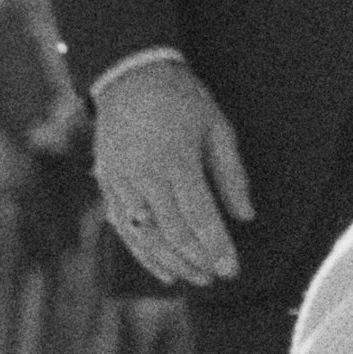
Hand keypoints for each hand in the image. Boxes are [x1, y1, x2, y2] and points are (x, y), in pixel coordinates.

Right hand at [93, 58, 250, 286]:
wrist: (130, 75)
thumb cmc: (182, 99)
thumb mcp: (217, 127)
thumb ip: (231, 173)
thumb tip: (245, 216)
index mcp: (175, 160)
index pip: (199, 216)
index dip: (216, 247)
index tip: (232, 269)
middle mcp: (144, 175)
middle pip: (171, 231)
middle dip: (196, 260)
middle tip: (217, 277)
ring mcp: (121, 181)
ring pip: (145, 235)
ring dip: (171, 262)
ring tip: (195, 278)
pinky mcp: (107, 184)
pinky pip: (123, 227)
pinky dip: (143, 253)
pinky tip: (163, 271)